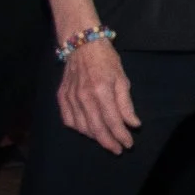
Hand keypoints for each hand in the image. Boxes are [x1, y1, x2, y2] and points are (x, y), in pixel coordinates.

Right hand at [57, 38, 137, 152]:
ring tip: (106, 140)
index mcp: (102, 91)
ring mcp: (70, 97)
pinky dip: (79, 129)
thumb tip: (133, 124)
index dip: (121, 136)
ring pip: (82, 127)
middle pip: (96, 128)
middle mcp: (84, 97)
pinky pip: (68, 120)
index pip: (113, 121)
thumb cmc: (106, 61)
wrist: (82, 45)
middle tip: (118, 150)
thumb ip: (126, 104)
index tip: (128, 144)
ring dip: (94, 137)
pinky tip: (88, 130)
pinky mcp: (61, 96)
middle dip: (108, 142)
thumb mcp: (122, 79)